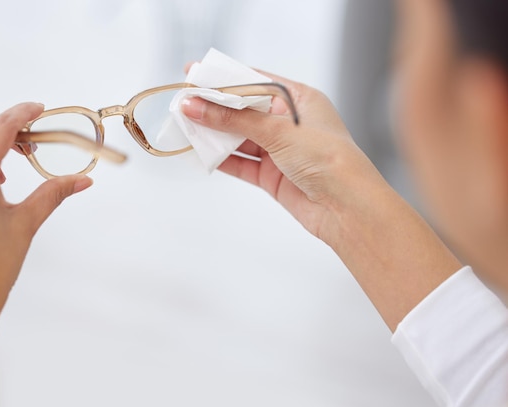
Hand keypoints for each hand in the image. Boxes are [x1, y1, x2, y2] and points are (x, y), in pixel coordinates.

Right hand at [181, 71, 459, 329]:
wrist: (347, 208)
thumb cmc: (329, 160)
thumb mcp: (279, 131)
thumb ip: (234, 119)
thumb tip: (197, 105)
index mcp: (299, 99)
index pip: (254, 81)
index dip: (223, 78)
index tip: (194, 74)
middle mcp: (289, 123)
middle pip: (243, 110)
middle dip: (214, 108)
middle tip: (184, 103)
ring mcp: (279, 150)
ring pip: (238, 137)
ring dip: (214, 134)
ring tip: (186, 127)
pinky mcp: (272, 175)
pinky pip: (240, 162)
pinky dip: (221, 158)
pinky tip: (201, 153)